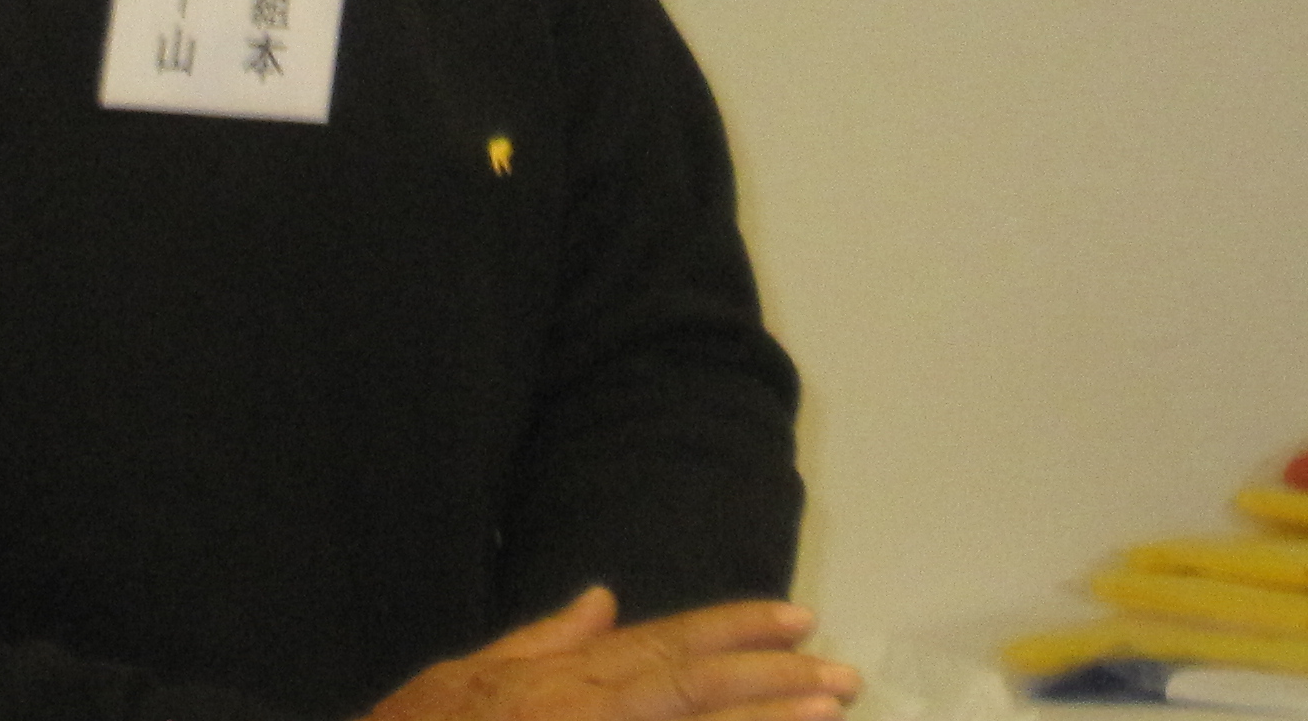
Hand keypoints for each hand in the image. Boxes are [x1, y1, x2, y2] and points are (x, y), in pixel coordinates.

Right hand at [368, 588, 860, 720]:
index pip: (665, 645)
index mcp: (560, 680)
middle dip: (773, 678)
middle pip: (693, 685)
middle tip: (843, 673)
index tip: (798, 620)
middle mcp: (581, 709)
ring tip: (827, 712)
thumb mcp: (463, 681)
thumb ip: (541, 642)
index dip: (735, 629)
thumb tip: (602, 598)